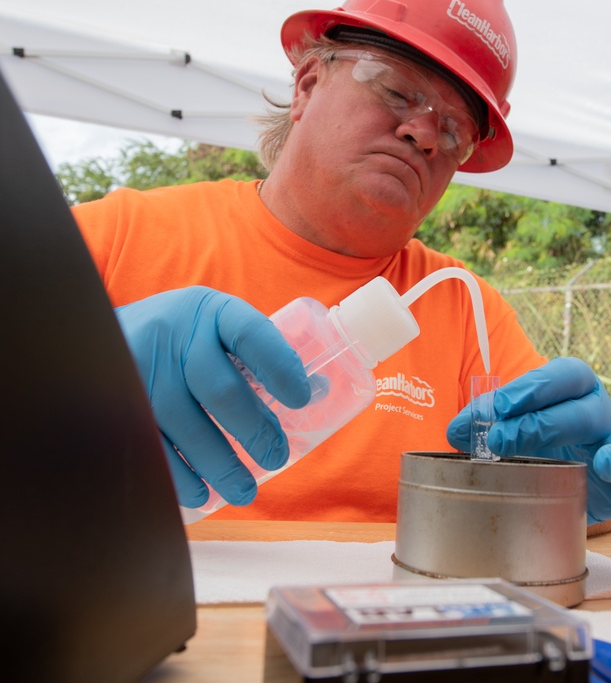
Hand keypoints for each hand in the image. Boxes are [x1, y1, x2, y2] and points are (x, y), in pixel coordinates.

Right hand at [115, 287, 310, 507]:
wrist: (96, 327)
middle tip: (276, 457)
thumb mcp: (217, 328)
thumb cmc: (182, 337)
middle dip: (254, 431)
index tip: (301, 400)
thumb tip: (319, 394)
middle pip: (220, 391)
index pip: (252, 335)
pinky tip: (200, 494)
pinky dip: (178, 476)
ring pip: (185, 426)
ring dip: (220, 466)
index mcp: (211, 310)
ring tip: (245, 490)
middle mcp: (174, 333)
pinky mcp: (112, 401)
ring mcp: (138, 367)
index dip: (280, 368)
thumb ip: (257, 354)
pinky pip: (150, 445)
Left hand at [446, 357, 610, 525]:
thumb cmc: (530, 437)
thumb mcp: (506, 424)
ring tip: (605, 465)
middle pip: (586, 410)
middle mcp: (599, 414)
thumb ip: (482, 423)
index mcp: (573, 389)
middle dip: (543, 423)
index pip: (564, 375)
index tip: (501, 405)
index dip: (534, 386)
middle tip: (500, 441)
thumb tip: (456, 432)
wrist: (553, 470)